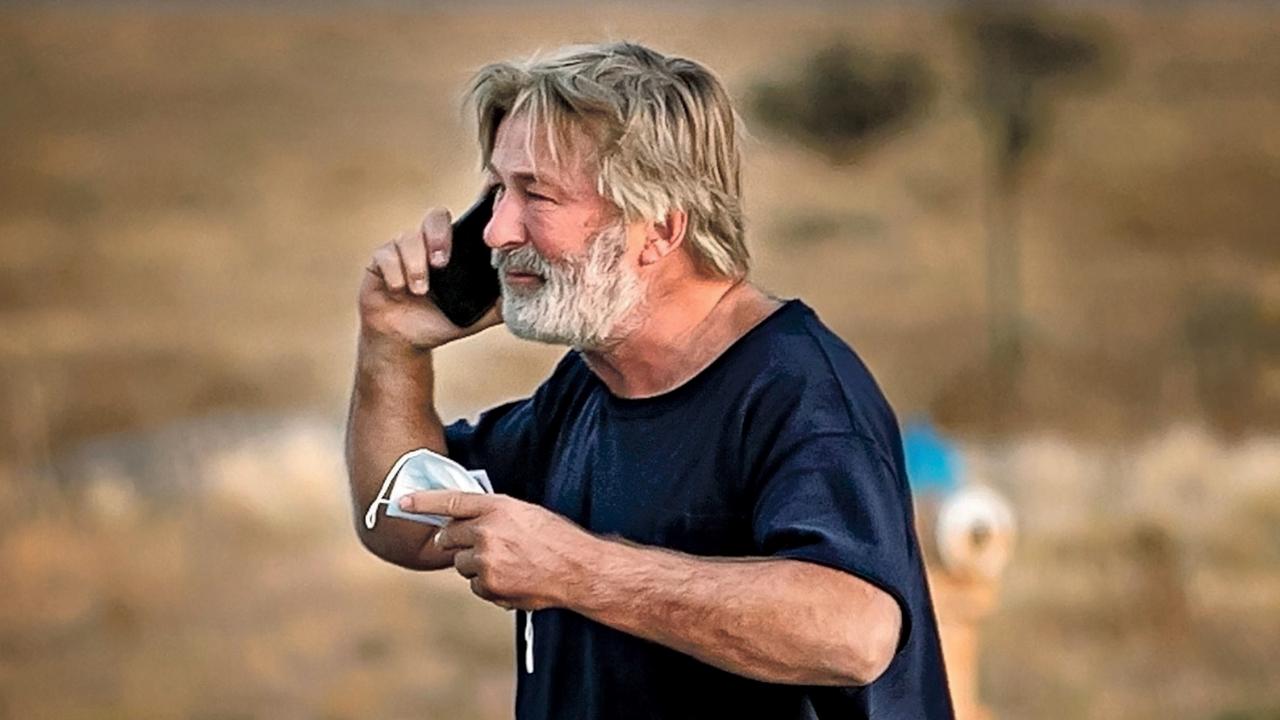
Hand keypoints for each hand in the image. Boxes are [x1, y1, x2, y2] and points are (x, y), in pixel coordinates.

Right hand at [359, 201, 501, 349]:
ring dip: (416, 265)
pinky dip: (395, 274)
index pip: (463, 221)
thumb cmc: (441, 321)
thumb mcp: (476, 315)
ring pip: (407, 238)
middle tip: (442, 263)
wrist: (406, 342)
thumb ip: (500, 303)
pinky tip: (399, 290)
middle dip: (439, 237)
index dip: (472, 211)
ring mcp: (402, 250)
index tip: (482, 216)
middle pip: (435, 217)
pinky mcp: (380, 261)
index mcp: (453, 250)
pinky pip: (386, 256)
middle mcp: (428, 244)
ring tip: (420, 290)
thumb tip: (529, 293)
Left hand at [398, 491, 595, 610]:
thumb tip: (467, 522)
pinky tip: (512, 579)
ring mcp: (485, 561)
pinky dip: (488, 585)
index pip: (451, 501)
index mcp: (497, 507)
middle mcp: (487, 532)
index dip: (422, 501)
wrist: (577, 569)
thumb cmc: (557, 539)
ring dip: (475, 564)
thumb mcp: (525, 513)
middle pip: (448, 536)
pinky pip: (475, 586)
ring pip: (461, 564)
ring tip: (508, 564)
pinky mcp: (489, 586)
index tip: (401, 502)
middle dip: (454, 540)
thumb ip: (494, 514)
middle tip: (474, 544)